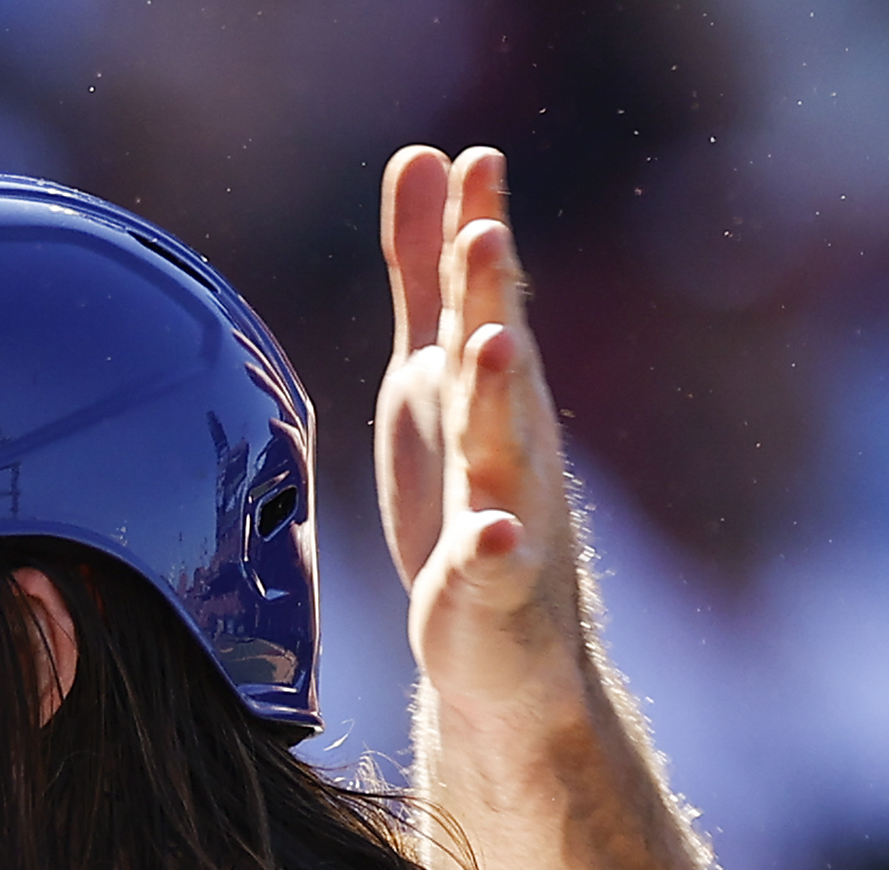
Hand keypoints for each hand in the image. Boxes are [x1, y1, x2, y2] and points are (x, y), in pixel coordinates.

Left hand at [376, 146, 589, 731]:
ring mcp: (506, 511)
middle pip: (497, 358)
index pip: (481, 299)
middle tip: (482, 231)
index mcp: (486, 389)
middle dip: (491, 295)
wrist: (504, 646)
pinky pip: (492, 568)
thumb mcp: (432, 373)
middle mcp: (508, 439)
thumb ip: (427, 274)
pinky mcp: (488, 591)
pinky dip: (493, 551)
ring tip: (491, 344)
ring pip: (502, 449)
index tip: (474, 160)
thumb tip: (427, 157)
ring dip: (498, 396)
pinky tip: (490, 537)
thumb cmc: (466, 494)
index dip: (475, 233)